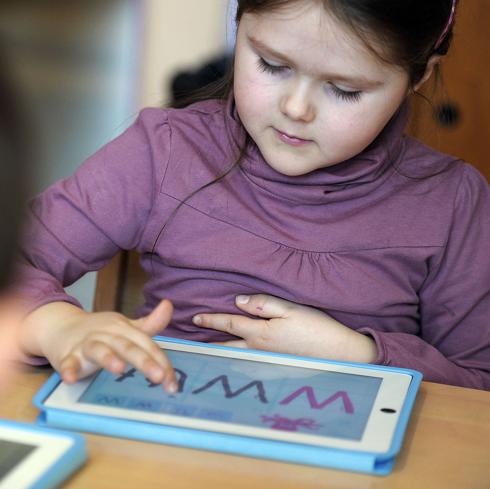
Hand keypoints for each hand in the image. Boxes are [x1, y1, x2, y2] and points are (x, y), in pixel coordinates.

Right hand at [33, 299, 176, 391]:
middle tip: (159, 376)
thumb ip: (149, 323)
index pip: (146, 345)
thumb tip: (169, 305)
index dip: (161, 362)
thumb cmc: (100, 332)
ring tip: (119, 369)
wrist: (61, 327)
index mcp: (124, 329)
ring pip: (99, 350)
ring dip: (108, 358)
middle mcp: (107, 334)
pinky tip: (70, 378)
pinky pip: (67, 362)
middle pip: (127, 346)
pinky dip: (68, 369)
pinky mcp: (67, 355)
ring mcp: (86, 344)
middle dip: (144, 361)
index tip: (172, 383)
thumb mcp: (126, 327)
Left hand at [193, 294, 376, 362]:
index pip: (229, 324)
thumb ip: (263, 304)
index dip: (211, 319)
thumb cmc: (316, 328)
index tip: (196, 318)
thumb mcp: (290, 309)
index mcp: (260, 333)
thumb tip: (239, 300)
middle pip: (227, 344)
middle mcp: (259, 349)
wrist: (339, 354)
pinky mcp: (276, 368)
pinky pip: (248, 365)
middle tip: (194, 339)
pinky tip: (235, 361)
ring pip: (236, 356)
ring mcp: (267, 361)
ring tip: (209, 349)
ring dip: (221, 351)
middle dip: (210, 340)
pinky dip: (236, 361)